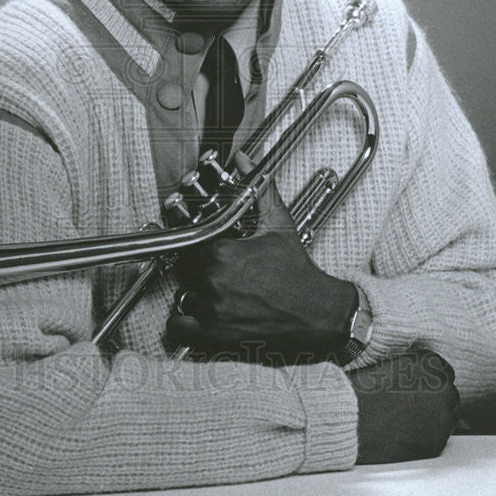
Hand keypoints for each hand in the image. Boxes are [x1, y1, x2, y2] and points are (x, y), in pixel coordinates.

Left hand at [165, 158, 357, 361]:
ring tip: (213, 290)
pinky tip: (200, 313)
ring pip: (182, 295)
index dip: (197, 244)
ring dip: (192, 293)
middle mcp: (214, 281)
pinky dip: (184, 322)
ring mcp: (213, 310)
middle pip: (184, 269)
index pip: (189, 243)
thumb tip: (244, 159)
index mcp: (224, 253)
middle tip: (215, 268)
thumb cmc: (298, 273)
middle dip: (196, 267)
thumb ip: (258, 191)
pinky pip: (179, 328)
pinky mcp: (215, 336)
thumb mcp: (279, 226)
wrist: (317, 313)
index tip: (204, 246)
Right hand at [349, 349, 460, 463]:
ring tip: (408, 418)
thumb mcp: (390, 365)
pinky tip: (407, 431)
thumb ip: (413, 369)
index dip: (429, 380)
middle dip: (435, 398)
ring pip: (448, 415)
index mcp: (430, 362)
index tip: (419, 386)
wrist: (351, 421)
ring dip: (434, 416)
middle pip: (448, 392)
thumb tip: (422, 379)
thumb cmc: (363, 392)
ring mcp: (443, 416)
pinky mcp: (438, 441)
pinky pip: (441, 436)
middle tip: (412, 404)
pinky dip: (428, 434)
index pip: (443, 369)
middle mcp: (442, 387)